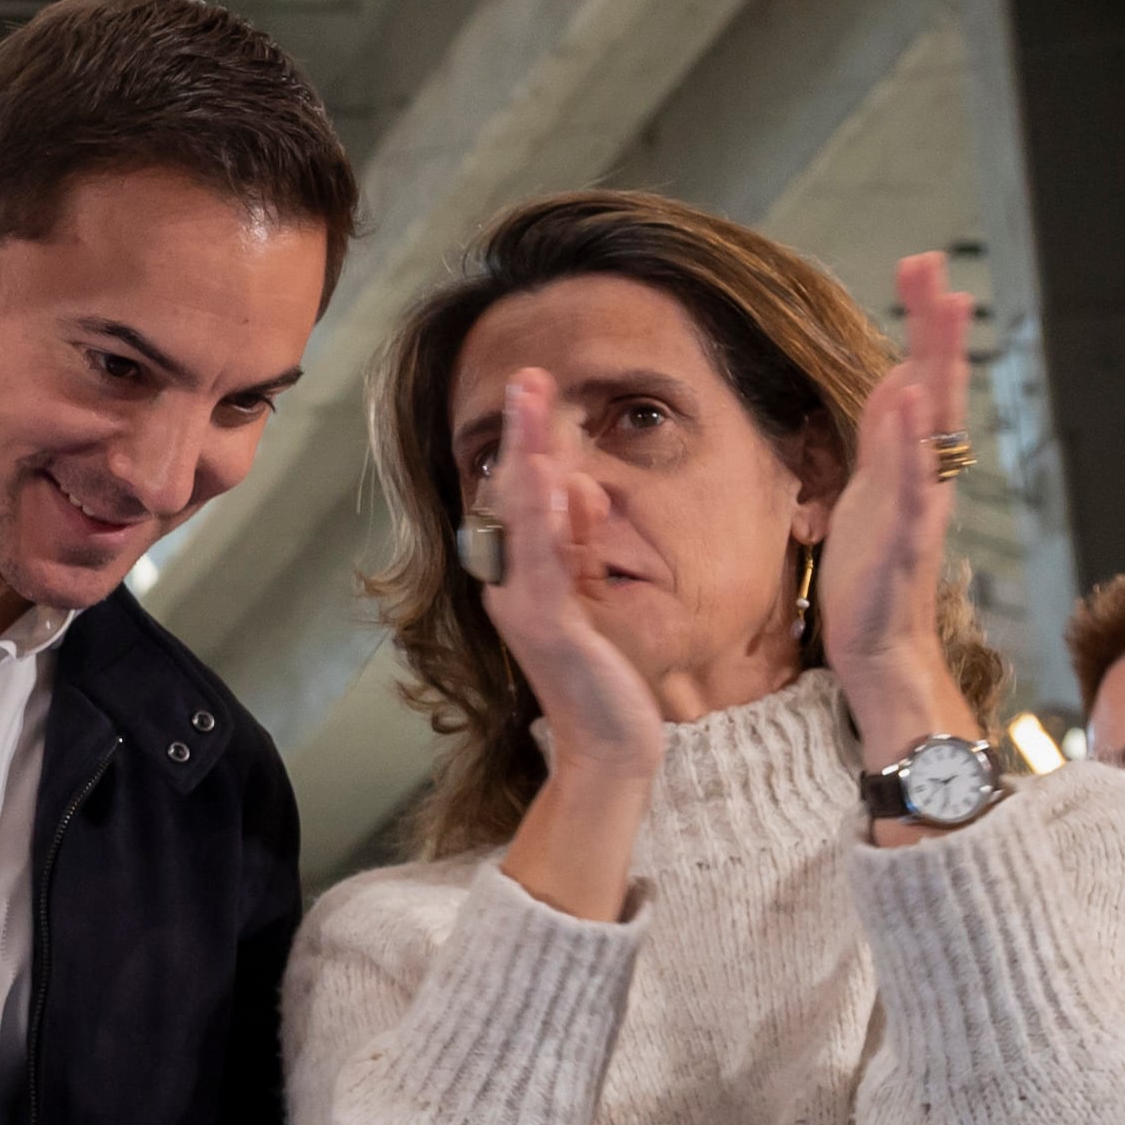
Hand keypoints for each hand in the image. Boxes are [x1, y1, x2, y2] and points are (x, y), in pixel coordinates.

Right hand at [481, 365, 668, 923]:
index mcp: (525, 575)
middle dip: (520, 432)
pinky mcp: (550, 627)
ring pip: (522, 518)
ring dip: (527, 456)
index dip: (529, 441)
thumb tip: (581, 483)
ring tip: (531, 405)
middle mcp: (513, 583)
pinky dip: (546, 520)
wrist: (611, 750)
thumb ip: (583, 544)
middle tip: (527, 375)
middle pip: (513, 495)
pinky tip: (553, 480)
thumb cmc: (610, 680)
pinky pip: (545, 563)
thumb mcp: (597, 597)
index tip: (536, 390)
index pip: (525, 496)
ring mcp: (525, 604)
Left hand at [823, 249, 978, 767]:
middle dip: (934, 327)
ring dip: (935, 366)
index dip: (917, 324)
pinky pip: (911, 482)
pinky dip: (910, 441)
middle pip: (935, 386)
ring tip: (938, 314)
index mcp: (906, 458)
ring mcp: (918, 502)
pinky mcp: (903, 536)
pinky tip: (909, 402)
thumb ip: (882, 438)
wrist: (875, 647)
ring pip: (933, 424)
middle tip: (935, 270)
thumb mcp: (865, 488)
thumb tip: (893, 382)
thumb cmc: (867, 571)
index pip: (917, 375)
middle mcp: (922, 473)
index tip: (916, 266)